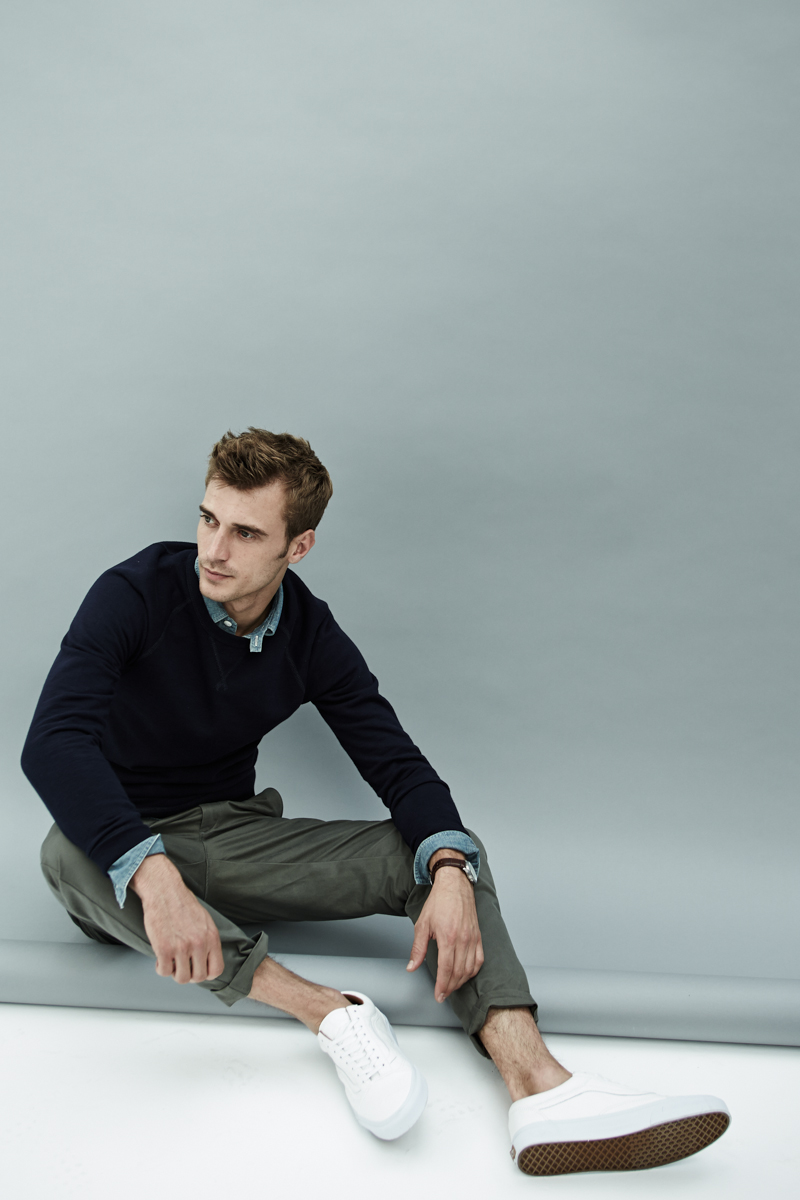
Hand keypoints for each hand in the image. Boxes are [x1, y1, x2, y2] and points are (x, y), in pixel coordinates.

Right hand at [130, 854, 224, 983]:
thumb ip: (208, 940)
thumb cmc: (183, 904)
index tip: (198, 970)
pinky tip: (161, 958)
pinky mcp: (164, 949)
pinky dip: (161, 968)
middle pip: (198, 977)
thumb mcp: (205, 921)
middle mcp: (199, 943)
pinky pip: (164, 972)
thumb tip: (208, 959)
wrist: (164, 891)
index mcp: (212, 937)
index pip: (217, 969)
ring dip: (175, 973)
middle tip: (182, 966)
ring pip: (181, 978)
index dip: (206, 973)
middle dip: (189, 975)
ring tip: (171, 961)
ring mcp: (182, 947)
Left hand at [406, 862, 483, 1002]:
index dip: (442, 985)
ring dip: (461, 981)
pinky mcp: (478, 936)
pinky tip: (466, 975)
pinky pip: (479, 959)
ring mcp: (472, 938)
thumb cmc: (438, 902)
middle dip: (450, 987)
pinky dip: (473, 970)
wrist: (454, 885)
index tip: (438, 996)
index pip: (446, 969)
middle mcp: (463, 939)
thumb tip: (411, 967)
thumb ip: (417, 948)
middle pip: (459, 972)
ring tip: (451, 987)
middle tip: (443, 995)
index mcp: (448, 937)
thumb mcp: (422, 924)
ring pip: (469, 968)